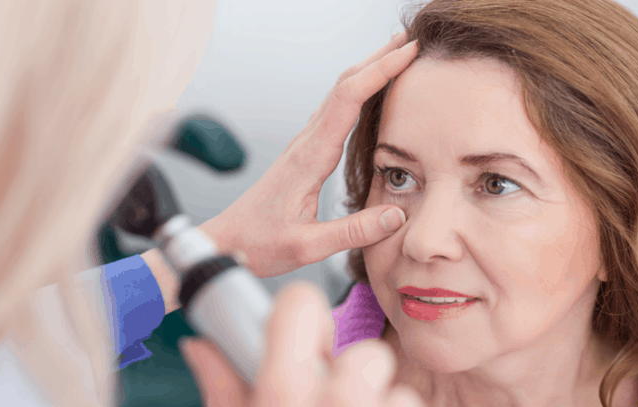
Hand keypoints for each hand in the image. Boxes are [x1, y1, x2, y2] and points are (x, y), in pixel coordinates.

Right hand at [180, 280, 424, 406]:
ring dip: (368, 392)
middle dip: (341, 362)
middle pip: (357, 346)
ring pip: (383, 372)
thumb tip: (202, 345)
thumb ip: (221, 382)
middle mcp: (333, 401)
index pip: (300, 304)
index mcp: (281, 390)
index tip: (298, 325)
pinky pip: (404, 402)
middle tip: (325, 386)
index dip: (299, 313)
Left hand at [198, 33, 417, 277]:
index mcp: (309, 157)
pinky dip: (356, 93)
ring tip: (395, 59)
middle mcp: (305, 143)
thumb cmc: (259, 243)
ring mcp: (303, 145)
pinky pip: (333, 111)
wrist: (227, 241)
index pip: (348, 99)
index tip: (408, 53)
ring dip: (367, 72)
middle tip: (410, 42)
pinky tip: (368, 96)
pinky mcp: (304, 153)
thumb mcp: (307, 246)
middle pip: (343, 85)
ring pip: (337, 94)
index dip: (380, 71)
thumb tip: (396, 215)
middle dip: (378, 59)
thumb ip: (353, 232)